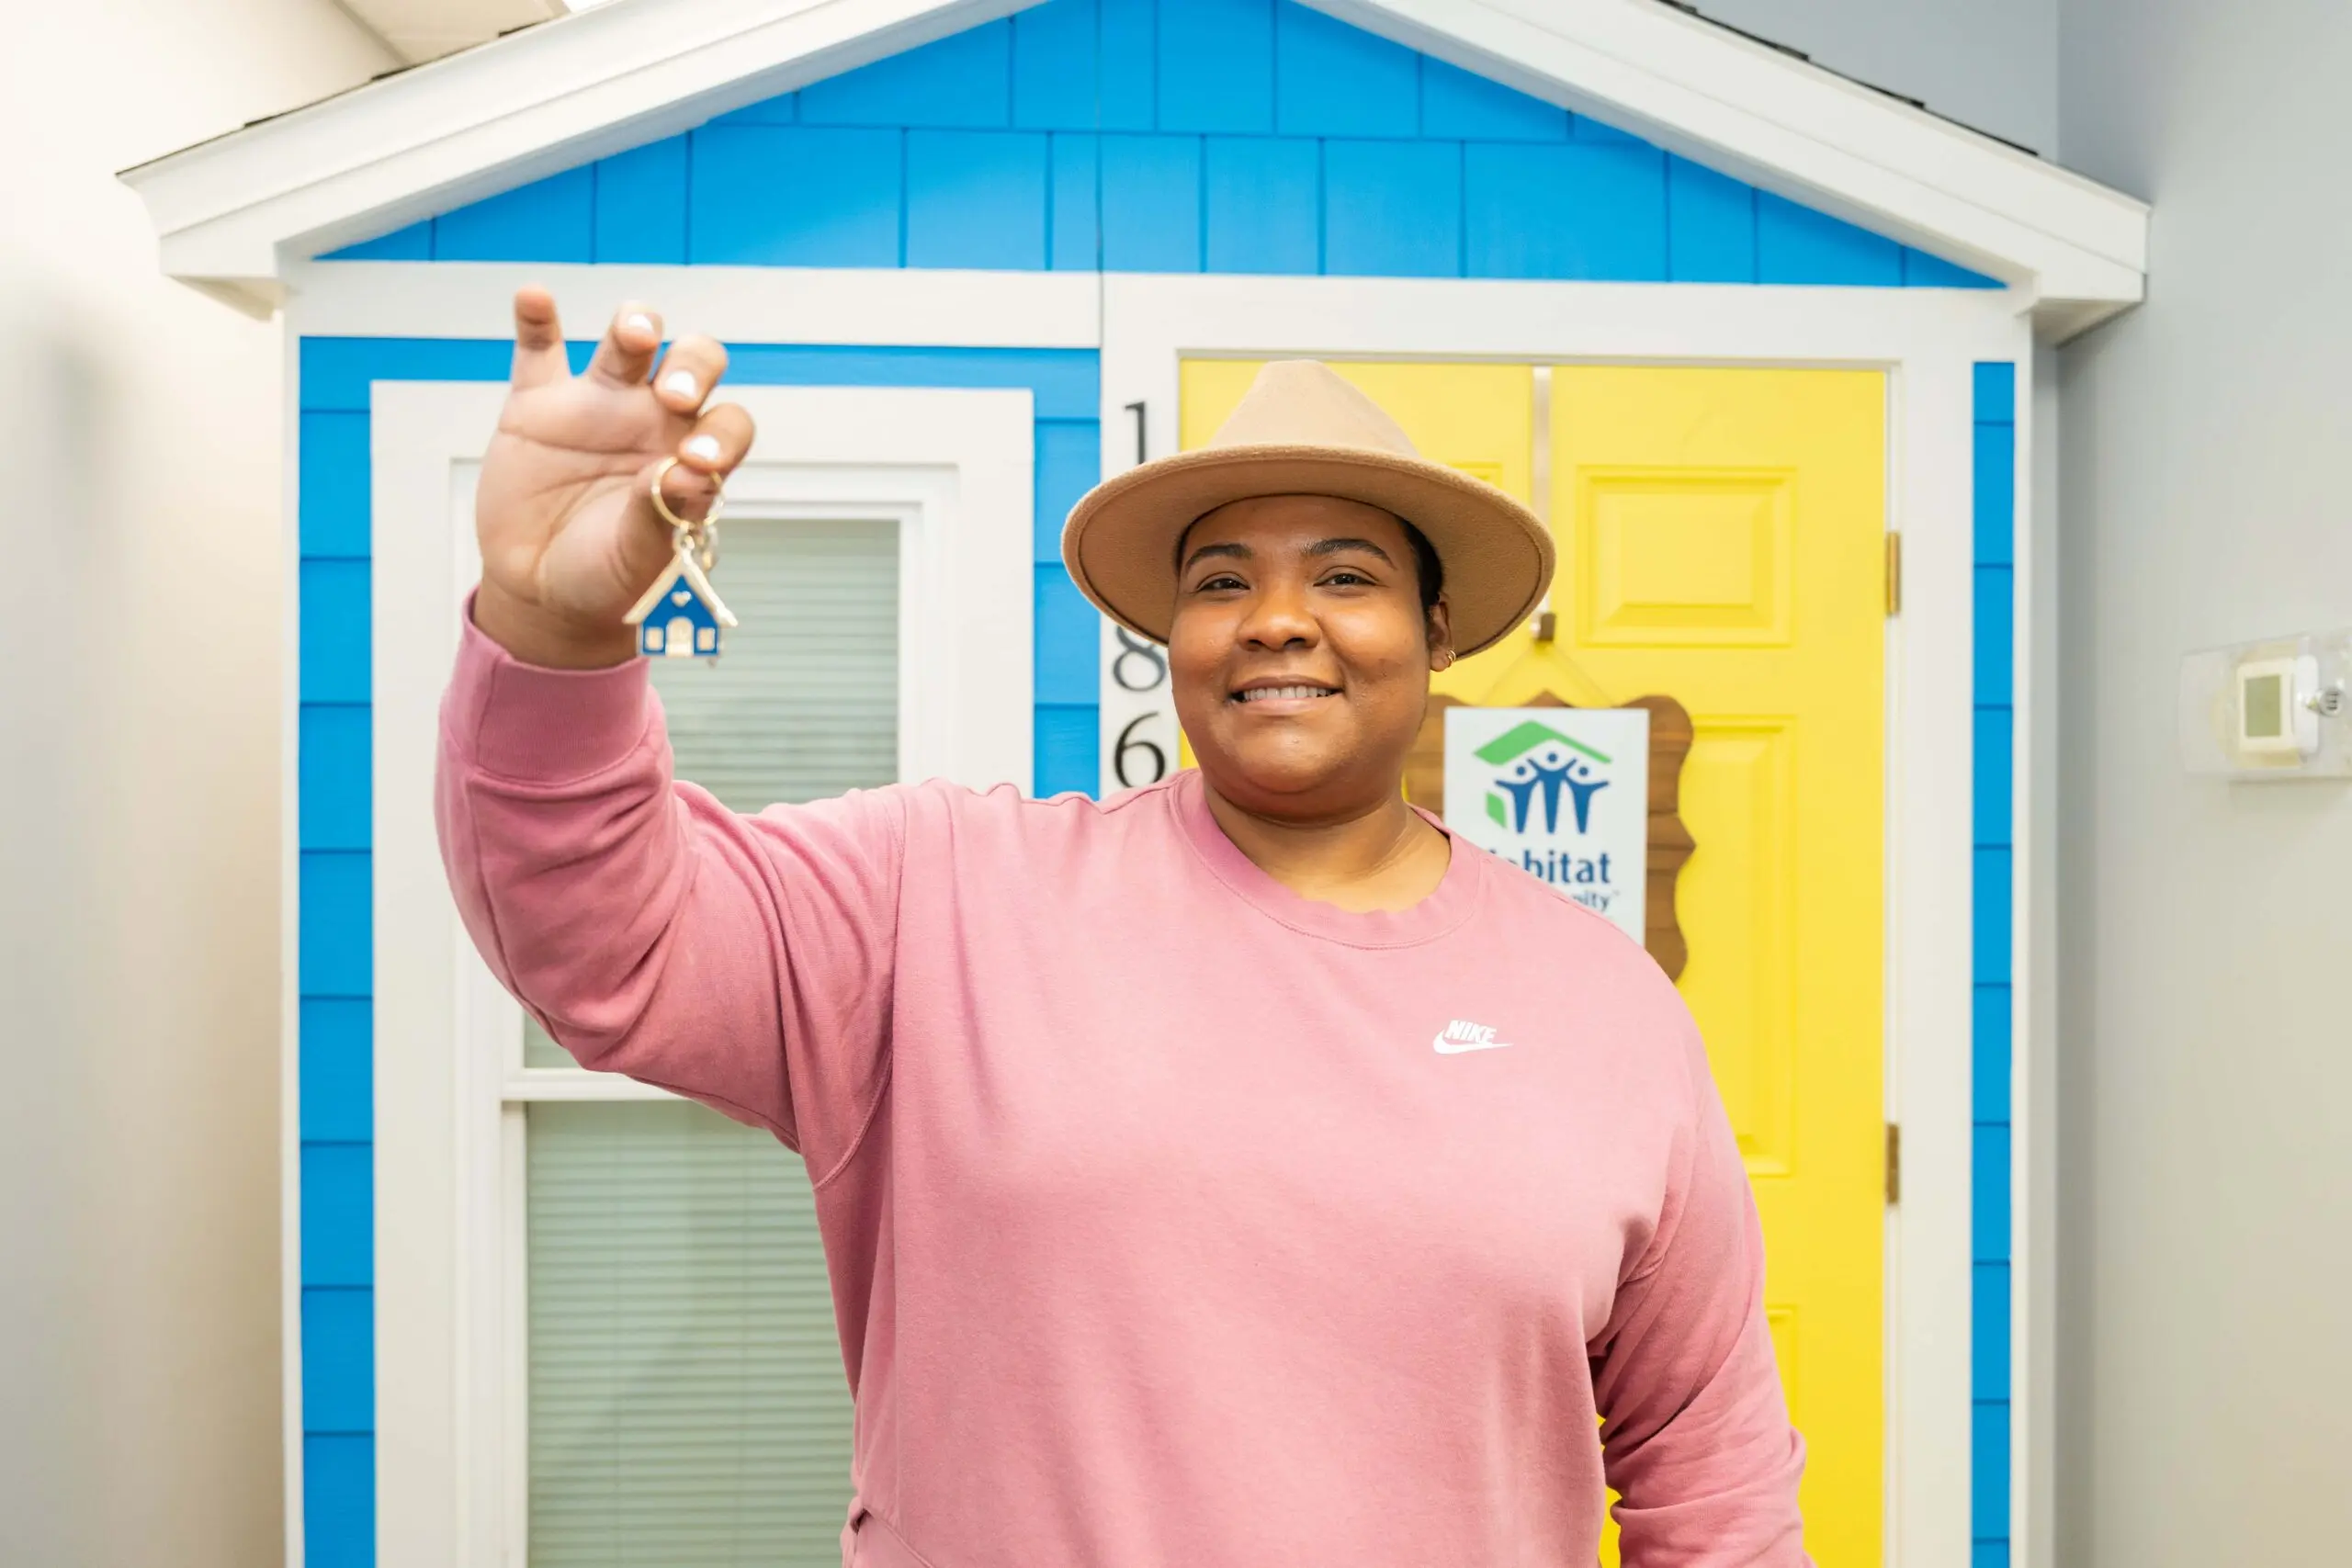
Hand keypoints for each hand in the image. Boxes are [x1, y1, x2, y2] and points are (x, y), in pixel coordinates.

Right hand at [470, 288, 753, 667]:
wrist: (544, 592)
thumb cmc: (609, 576)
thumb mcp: (642, 558)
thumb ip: (666, 514)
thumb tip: (690, 474)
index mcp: (692, 457)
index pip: (728, 422)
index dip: (721, 433)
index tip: (698, 461)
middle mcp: (654, 420)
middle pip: (691, 363)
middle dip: (691, 366)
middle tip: (674, 397)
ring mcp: (597, 405)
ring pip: (626, 344)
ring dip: (635, 326)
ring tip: (634, 334)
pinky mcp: (538, 405)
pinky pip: (539, 349)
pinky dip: (536, 319)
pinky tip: (535, 298)